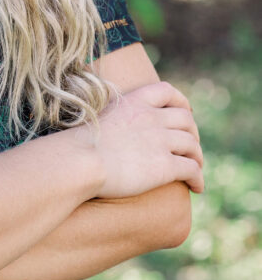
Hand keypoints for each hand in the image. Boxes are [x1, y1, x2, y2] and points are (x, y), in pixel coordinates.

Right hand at [72, 81, 203, 197]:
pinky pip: (192, 169)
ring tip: (195, 168)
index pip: (167, 91)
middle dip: (193, 133)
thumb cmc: (80, 144)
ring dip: (198, 157)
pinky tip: (196, 188)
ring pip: (192, 145)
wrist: (81, 161)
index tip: (187, 112)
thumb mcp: (99, 118)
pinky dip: (198, 179)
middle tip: (191, 147)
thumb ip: (115, 118)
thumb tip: (114, 130)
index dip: (181, 102)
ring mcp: (160, 140)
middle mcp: (151, 117)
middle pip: (186, 120)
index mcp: (134, 101)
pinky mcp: (165, 165)